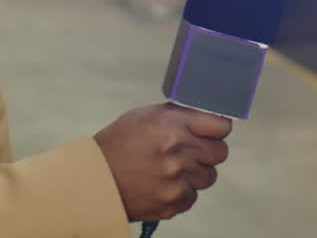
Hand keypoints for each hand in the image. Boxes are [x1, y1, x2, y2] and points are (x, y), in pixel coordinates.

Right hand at [93, 103, 231, 221]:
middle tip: (191, 151)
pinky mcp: (174, 201)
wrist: (95, 179)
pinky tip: (164, 184)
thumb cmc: (118, 144)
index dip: (217, 129)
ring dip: (195, 172)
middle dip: (208, 151)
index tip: (212, 131)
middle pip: (220, 152)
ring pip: (209, 175)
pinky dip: (182, 191)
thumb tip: (205, 114)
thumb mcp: (145, 116)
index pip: (221, 126)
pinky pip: (193, 196)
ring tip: (172, 168)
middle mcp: (178, 151)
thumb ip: (178, 114)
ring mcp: (177, 179)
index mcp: (173, 125)